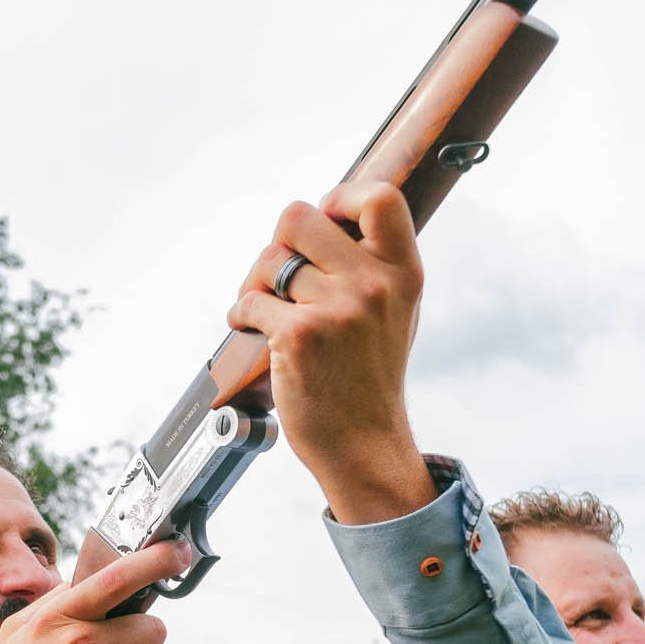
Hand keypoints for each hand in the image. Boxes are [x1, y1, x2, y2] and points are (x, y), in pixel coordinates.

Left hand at [227, 182, 431, 523]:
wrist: (363, 445)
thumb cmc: (368, 379)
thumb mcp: (393, 312)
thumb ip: (371, 264)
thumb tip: (326, 214)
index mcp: (403, 273)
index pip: (379, 198)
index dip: (339, 198)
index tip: (323, 222)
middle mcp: (374, 285)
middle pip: (299, 217)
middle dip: (277, 243)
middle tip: (279, 275)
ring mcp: (338, 310)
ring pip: (267, 262)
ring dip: (255, 285)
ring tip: (265, 311)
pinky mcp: (300, 336)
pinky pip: (250, 302)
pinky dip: (241, 315)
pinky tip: (251, 331)